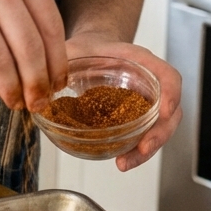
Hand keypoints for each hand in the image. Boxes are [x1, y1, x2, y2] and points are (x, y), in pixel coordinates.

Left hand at [64, 35, 181, 171]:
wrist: (93, 51)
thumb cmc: (88, 49)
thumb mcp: (74, 48)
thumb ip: (60, 60)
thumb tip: (40, 81)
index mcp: (140, 62)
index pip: (168, 76)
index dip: (171, 94)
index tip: (163, 112)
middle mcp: (149, 84)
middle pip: (169, 111)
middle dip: (159, 133)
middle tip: (142, 148)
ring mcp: (145, 104)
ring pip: (158, 129)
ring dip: (145, 149)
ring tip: (124, 162)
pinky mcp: (136, 119)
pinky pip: (143, 136)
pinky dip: (135, 151)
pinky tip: (119, 160)